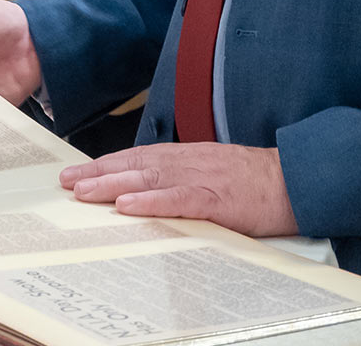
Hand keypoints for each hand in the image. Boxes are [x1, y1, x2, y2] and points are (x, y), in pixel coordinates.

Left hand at [59, 142, 298, 236]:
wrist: (294, 180)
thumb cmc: (255, 181)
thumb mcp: (214, 171)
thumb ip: (184, 175)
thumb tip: (151, 187)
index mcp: (188, 155)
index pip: (139, 156)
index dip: (107, 163)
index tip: (78, 172)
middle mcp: (189, 161)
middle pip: (135, 164)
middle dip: (98, 173)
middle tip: (66, 182)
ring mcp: (202, 178)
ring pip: (149, 178)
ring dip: (113, 184)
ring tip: (83, 191)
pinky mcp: (216, 198)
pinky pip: (177, 199)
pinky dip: (151, 201)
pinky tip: (128, 205)